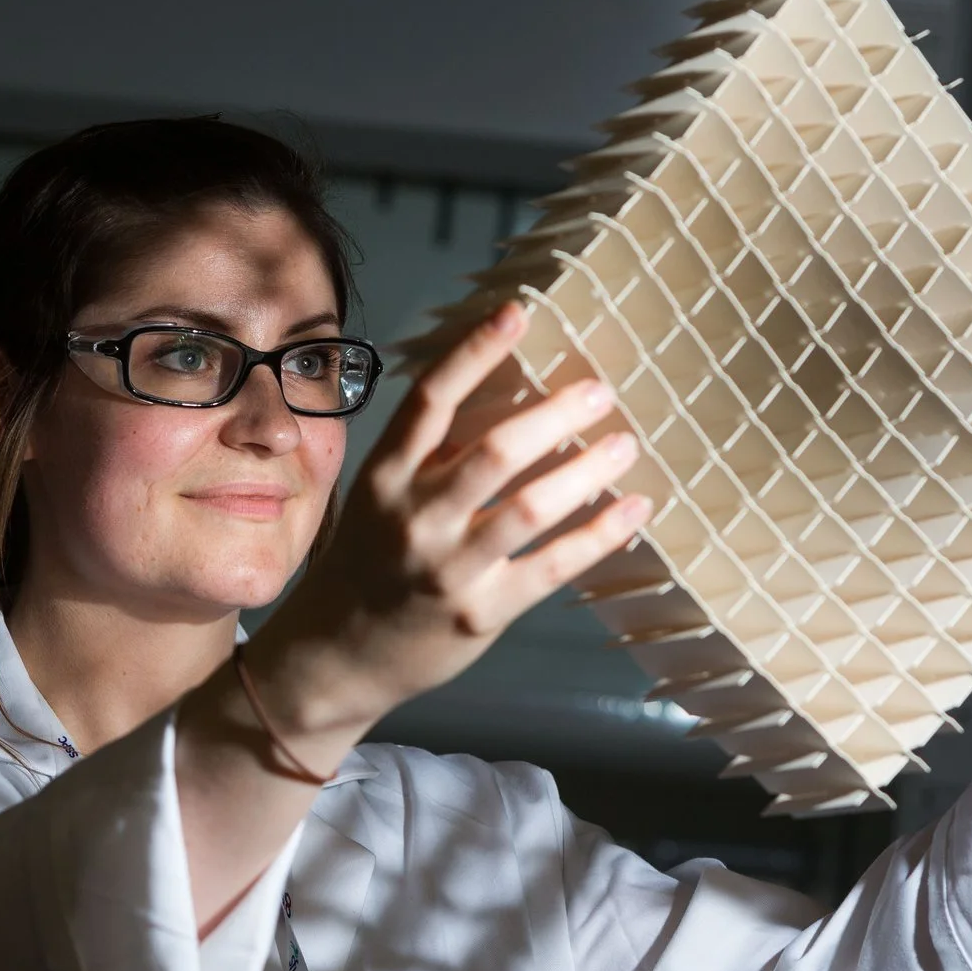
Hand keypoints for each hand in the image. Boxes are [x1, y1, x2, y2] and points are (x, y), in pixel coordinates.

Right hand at [248, 301, 652, 738]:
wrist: (338, 657)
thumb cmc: (369, 563)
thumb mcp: (380, 500)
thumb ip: (430, 456)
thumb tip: (509, 396)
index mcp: (384, 477)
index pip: (431, 400)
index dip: (476, 352)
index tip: (520, 313)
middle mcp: (413, 518)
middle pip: (494, 451)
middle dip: (554, 414)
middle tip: (599, 391)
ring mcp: (447, 568)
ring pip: (528, 508)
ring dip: (586, 470)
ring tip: (625, 443)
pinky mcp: (479, 613)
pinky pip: (551, 567)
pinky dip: (598, 535)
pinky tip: (633, 509)